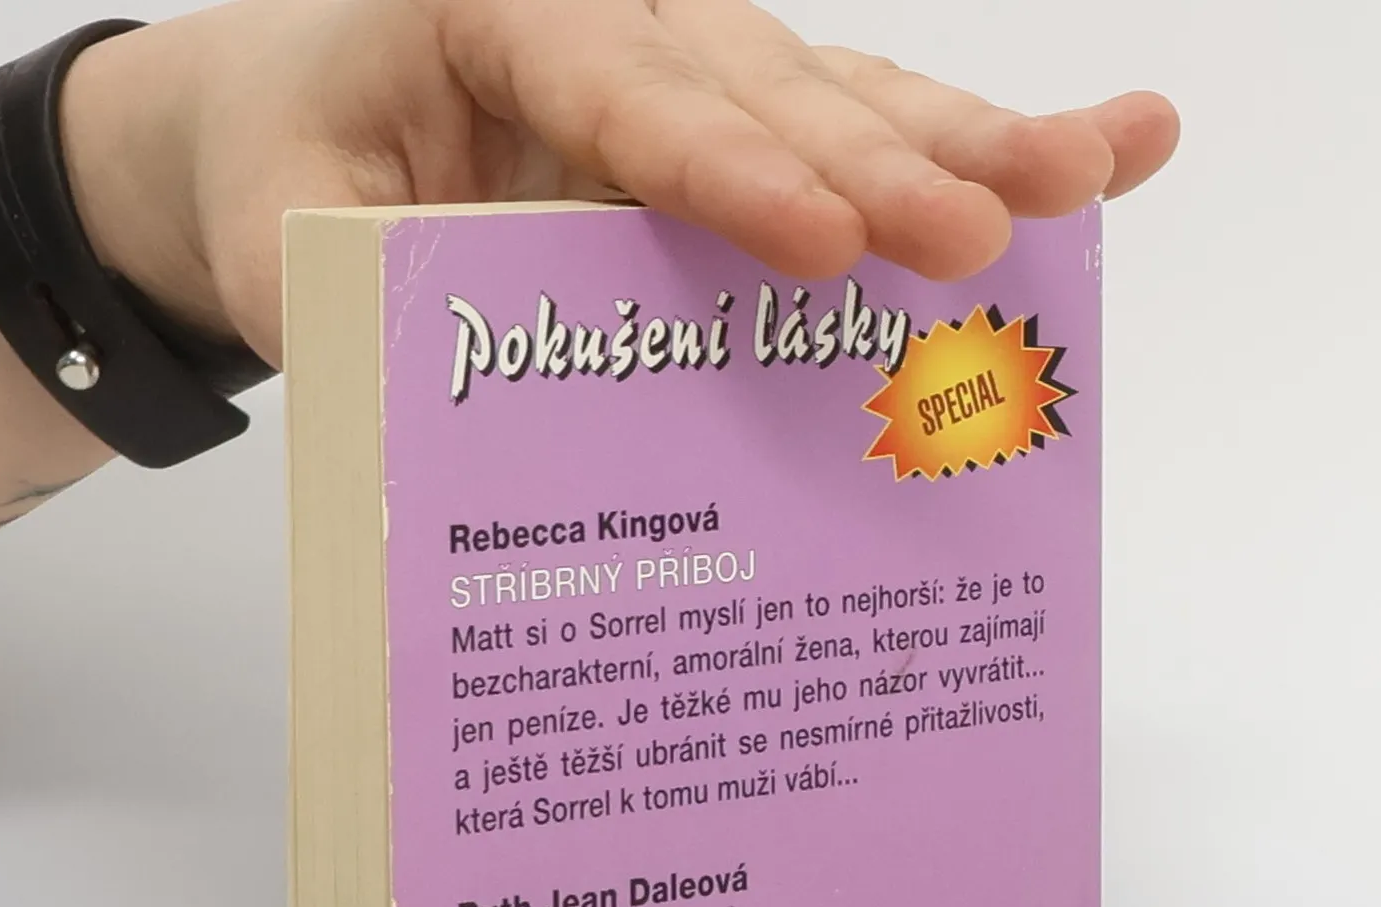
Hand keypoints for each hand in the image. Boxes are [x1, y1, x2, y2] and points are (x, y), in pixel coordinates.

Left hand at [62, 0, 1178, 366]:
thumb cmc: (292, 159)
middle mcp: (625, 18)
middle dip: (886, 167)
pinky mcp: (744, 121)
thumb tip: (445, 394)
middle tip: (987, 240)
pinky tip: (1102, 152)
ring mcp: (698, 65)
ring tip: (1100, 169)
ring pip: (846, 96)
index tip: (817, 245)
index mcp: (499, 13)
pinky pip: (862, 123)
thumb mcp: (278, 231)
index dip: (728, 173)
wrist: (297, 108)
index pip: (631, 93)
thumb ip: (344, 289)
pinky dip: (968, 145)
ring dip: (972, 144)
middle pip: (770, 89)